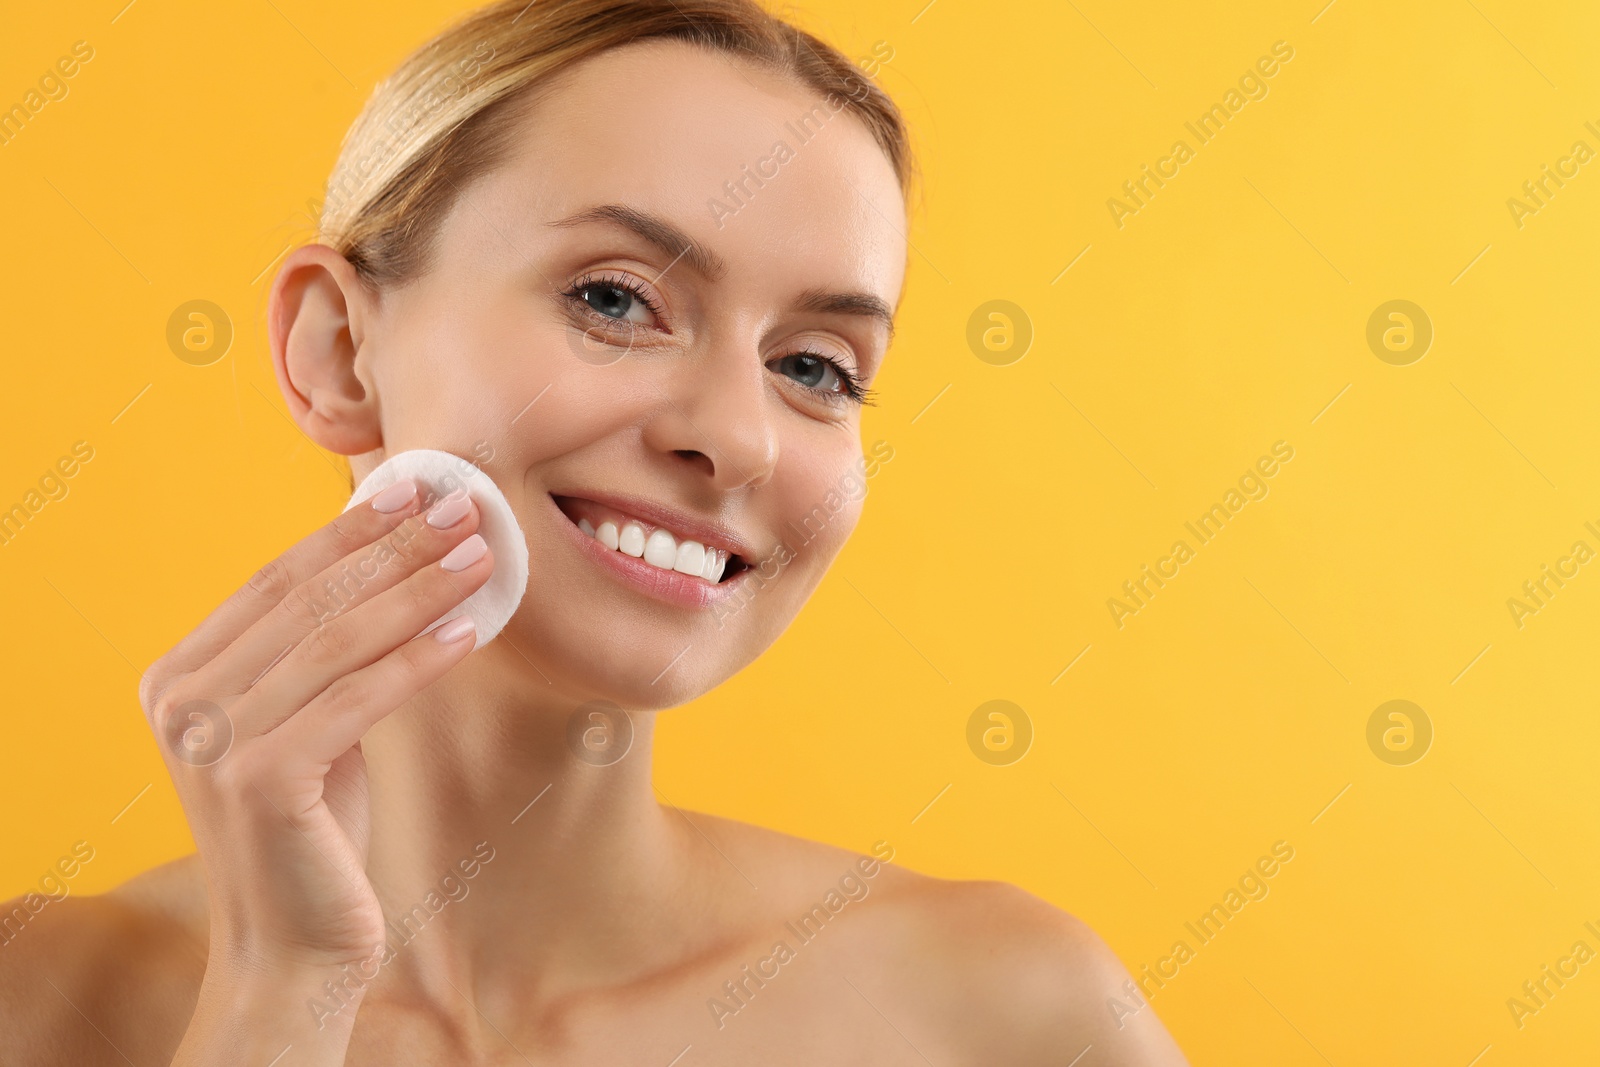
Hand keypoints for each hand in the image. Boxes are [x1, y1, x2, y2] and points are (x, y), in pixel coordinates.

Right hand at [139, 481, 492, 979]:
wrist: (293, 947)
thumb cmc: (313, 829)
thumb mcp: (308, 723)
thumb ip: (321, 653)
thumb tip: (397, 552)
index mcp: (177, 677)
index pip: (277, 580)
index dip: (351, 531)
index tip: (417, 490)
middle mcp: (181, 703)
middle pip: (307, 600)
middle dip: (394, 546)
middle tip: (463, 507)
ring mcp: (213, 742)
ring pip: (336, 642)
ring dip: (417, 591)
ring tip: (480, 558)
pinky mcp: (261, 781)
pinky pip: (358, 700)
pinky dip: (418, 661)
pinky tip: (468, 633)